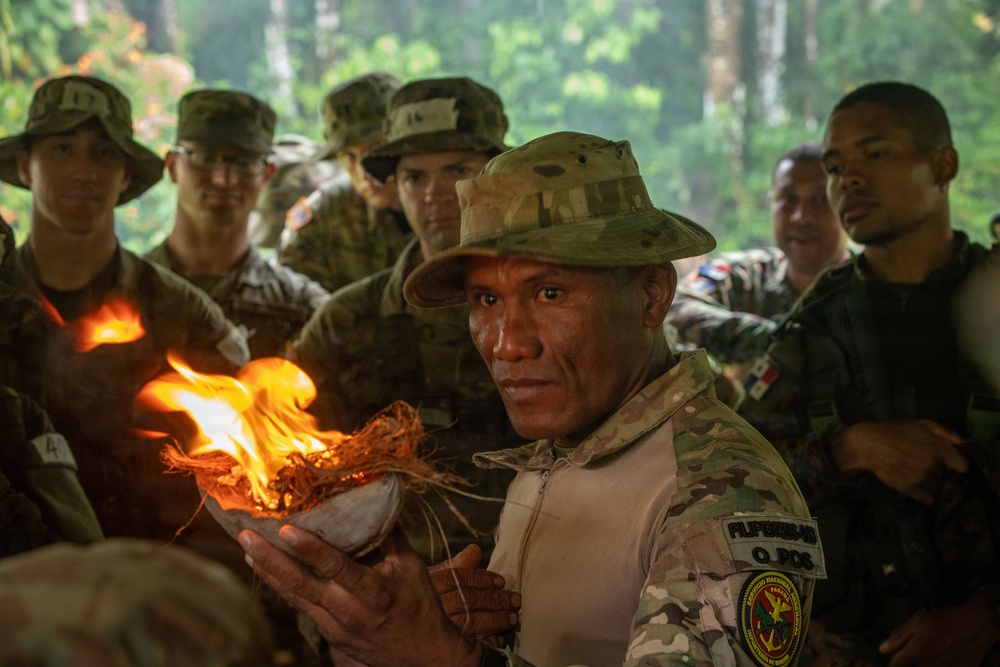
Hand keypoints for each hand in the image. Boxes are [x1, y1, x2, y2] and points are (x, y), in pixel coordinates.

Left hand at [239, 526, 482, 666]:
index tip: (286, 530)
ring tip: (248, 549)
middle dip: (271, 559)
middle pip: (302, 584)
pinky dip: (283, 586)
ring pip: (295, 597)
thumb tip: (379, 500)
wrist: (422, 657)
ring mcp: (335, 627)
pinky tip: (268, 569)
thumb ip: (392, 537)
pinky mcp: (330, 635)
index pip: (336, 567)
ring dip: (269, 572)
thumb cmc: (420, 607)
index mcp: (374, 592)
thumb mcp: (413, 568)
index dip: (310, 549)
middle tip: (247, 537)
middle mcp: (349, 611)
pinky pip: (302, 606)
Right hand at [428, 544, 519, 646]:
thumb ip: (455, 566)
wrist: (404, 624)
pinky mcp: (446, 645)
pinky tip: (499, 638)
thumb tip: (475, 550)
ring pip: (470, 622)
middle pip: (467, 600)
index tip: (501, 581)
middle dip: (495, 600)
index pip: (458, 579)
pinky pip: (468, 645)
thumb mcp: (433, 578)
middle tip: (515, 600)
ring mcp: (439, 627)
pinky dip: (486, 641)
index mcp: (430, 584)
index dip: (482, 579)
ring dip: (495, 620)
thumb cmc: (423, 597)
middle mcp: (433, 605)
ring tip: (513, 618)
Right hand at [830, 420, 966, 503]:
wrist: (868, 445)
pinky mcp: (911, 490)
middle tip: (927, 464)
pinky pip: (929, 499)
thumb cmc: (896, 431)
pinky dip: (926, 494)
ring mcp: (922, 479)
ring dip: (932, 483)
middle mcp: (933, 465)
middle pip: (947, 476)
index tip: (952, 464)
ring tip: (918, 474)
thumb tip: (964, 444)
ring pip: (938, 487)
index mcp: (938, 448)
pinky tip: (917, 484)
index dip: (957, 464)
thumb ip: (946, 433)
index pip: (962, 466)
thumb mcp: (922, 424)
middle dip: (940, 471)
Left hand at [879, 597, 999, 665]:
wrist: (976, 626)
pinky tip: (941, 658)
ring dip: (922, 664)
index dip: (895, 659)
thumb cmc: (943, 621)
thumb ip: (898, 637)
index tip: (899, 654)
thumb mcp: (917, 622)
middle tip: (916, 653)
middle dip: (909, 662)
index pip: (895, 665)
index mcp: (915, 654)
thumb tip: (882, 650)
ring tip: (929, 654)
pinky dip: (939, 665)